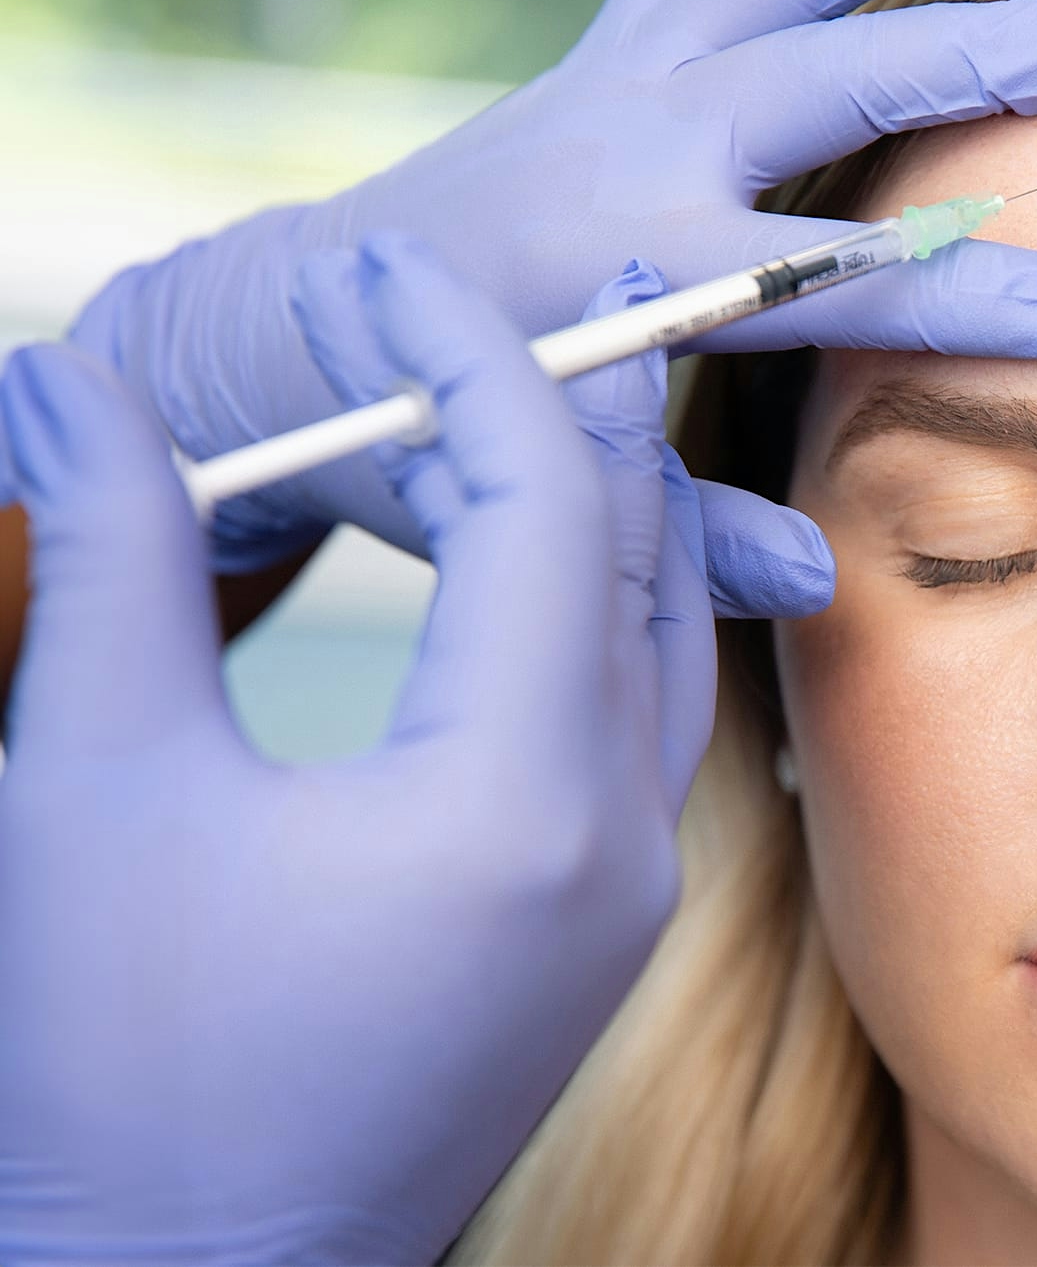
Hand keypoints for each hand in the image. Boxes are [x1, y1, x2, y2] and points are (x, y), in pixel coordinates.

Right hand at [0, 233, 818, 1264]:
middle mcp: (618, 839)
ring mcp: (632, 890)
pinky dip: (614, 609)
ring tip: (557, 390)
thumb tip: (75, 381)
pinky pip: (655, 718)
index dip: (463, 356)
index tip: (382, 268)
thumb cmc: (114, 1063)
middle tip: (529, 289)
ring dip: (615, 503)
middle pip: (638, 554)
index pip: (541, 500)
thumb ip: (114, 558)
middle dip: (578, 405)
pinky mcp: (609, 924)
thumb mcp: (94, 785)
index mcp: (515, 796)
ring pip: (666, 636)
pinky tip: (564, 560)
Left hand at [67, 0, 1036, 571]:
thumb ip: (685, 539)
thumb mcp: (544, 504)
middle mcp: (627, 148)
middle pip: (842, 76)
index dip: (981, 299)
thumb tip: (821, 574)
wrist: (296, 317)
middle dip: (1001, 62)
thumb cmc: (421, 433)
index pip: (842, 282)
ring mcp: (613, 82)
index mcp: (625, 268)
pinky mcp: (604, 56)